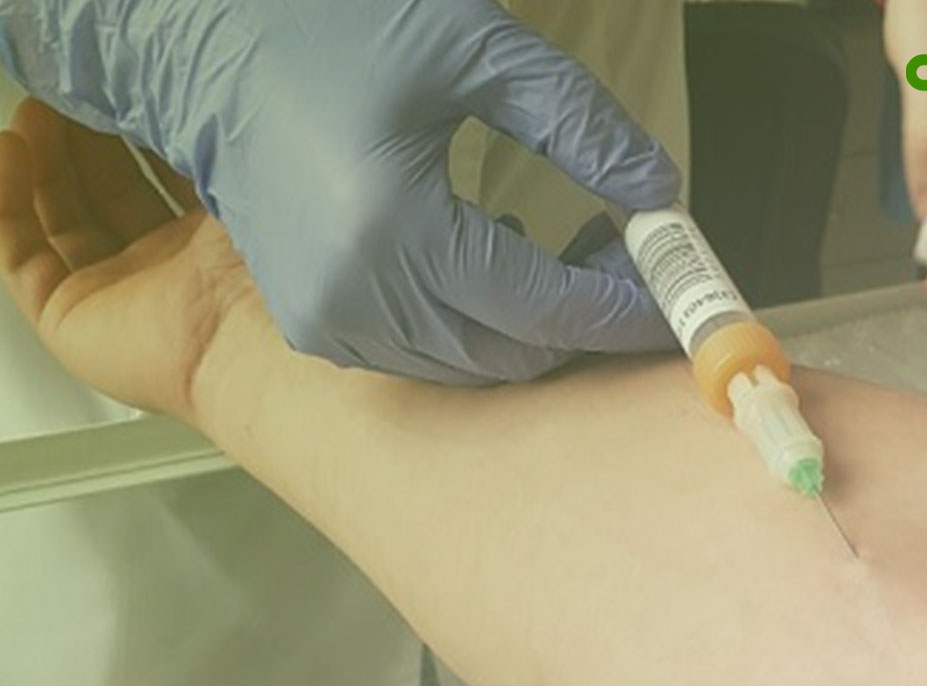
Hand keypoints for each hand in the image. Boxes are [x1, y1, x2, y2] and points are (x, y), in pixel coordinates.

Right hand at [0, 0, 679, 382]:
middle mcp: (358, 295)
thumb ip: (579, 125)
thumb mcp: (478, 53)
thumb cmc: (335, 32)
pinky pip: (419, 356)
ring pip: (466, 367)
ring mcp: (327, 321)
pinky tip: (486, 268)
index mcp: (397, 225)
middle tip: (620, 268)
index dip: (617, 308)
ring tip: (562, 261)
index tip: (670, 303)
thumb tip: (655, 189)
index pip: (543, 303)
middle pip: (510, 355)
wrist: (213, 50)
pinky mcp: (313, 326)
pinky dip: (470, 331)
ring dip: (527, 330)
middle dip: (579, 326)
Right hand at [0, 99, 252, 423]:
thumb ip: (193, 139)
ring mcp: (121, 296)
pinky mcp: (72, 321)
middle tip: (68, 94)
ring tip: (33, 115)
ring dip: (43, 165)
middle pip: (108, 194)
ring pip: (63, 220)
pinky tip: (11, 153)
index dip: (132, 131)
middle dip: (83, 140)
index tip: (112, 88)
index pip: (163, 176)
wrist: (257, 339)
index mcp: (220, 240)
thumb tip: (161, 96)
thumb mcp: (237, 178)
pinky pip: (24, 255)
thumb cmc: (270, 266)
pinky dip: (6, 205)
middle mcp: (172, 271)